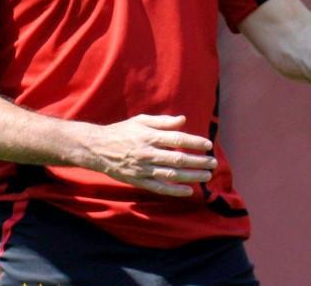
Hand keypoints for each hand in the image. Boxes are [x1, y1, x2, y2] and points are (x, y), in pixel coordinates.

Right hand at [85, 114, 217, 196]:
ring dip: (191, 176)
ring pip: (171, 175)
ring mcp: (142, 169)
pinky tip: (189, 191)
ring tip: (207, 176)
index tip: (208, 145)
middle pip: (178, 159)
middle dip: (198, 161)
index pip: (177, 139)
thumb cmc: (122, 131)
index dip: (194, 142)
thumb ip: (163, 121)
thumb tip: (183, 120)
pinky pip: (159, 188)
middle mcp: (147, 153)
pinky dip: (174, 190)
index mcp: (149, 136)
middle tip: (213, 163)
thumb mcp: (141, 120)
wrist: (96, 148)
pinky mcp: (138, 181)